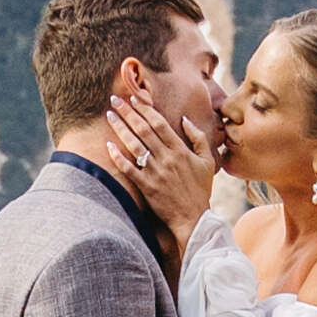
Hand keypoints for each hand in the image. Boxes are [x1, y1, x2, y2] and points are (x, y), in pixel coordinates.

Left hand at [102, 72, 222, 253]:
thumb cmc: (200, 189)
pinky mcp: (146, 186)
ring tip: (109, 116)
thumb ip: (198, 138)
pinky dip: (118, 157)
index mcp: (180, 150)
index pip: (159, 123)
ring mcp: (155, 172)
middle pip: (143, 130)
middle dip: (128, 112)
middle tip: (115, 99)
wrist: (194, 218)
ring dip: (120, 129)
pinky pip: (128, 169)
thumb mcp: (208, 161)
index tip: (134, 98)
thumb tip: (185, 119)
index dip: (145, 109)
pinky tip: (108, 146)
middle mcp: (166, 158)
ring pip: (134, 145)